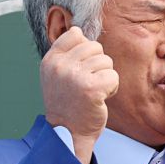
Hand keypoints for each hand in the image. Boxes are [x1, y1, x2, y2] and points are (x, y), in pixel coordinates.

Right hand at [41, 26, 118, 163]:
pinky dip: (112, 88)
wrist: (68, 133)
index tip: (80, 70)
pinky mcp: (92, 88)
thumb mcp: (56, 74)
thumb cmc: (67, 103)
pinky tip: (100, 99)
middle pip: (95, 46)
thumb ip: (65, 53)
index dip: (85, 50)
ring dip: (105, 77)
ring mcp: (75, 76)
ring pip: (106, 61)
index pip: (75, 34)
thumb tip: (79, 29)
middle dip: (97, 65)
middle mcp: (61, 66)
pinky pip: (113, 76)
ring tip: (92, 93)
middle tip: (87, 84)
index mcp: (51, 60)